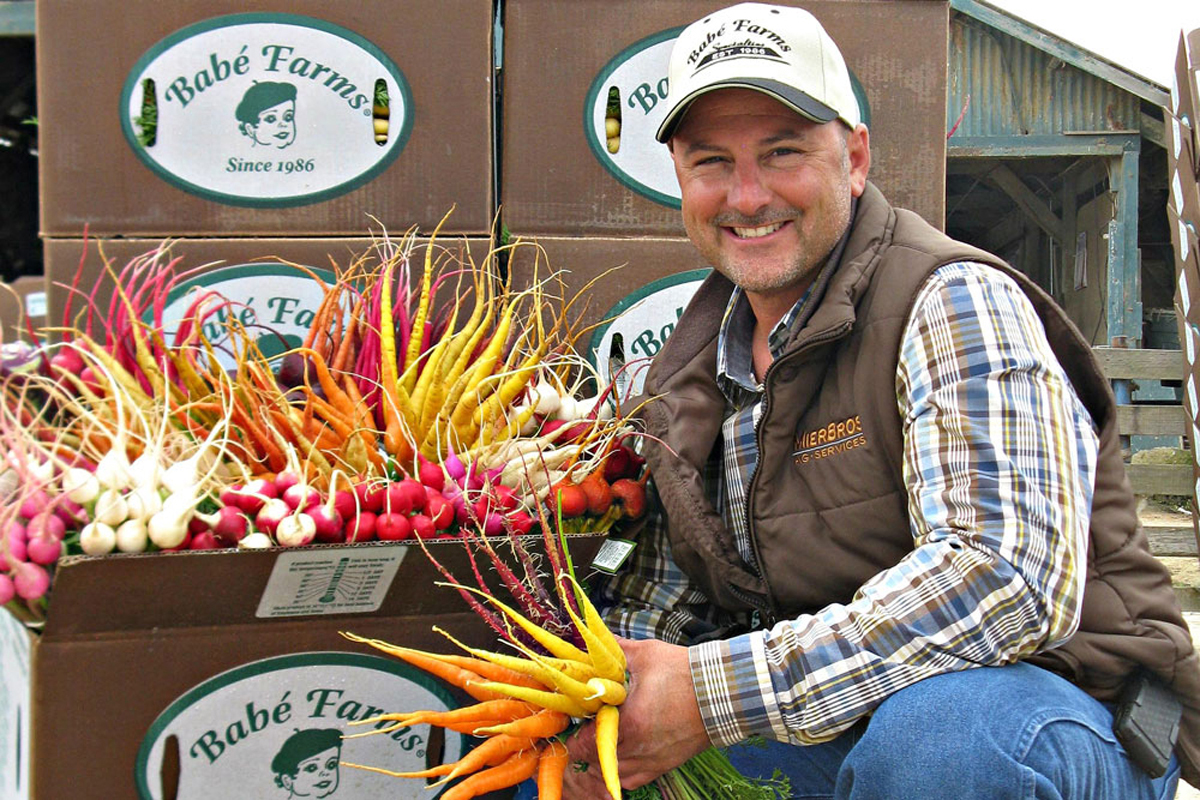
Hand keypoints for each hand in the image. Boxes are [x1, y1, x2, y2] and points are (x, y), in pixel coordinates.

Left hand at [563, 638, 711, 797]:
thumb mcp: (645, 655)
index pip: (584, 743)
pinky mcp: (662, 767)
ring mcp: (650, 763)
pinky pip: (629, 782)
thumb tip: (592, 638)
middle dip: (581, 748)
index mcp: (630, 723)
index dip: (572, 734)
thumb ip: (614, 650)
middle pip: (593, 762)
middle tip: (579, 731)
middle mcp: (637, 750)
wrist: (724, 693)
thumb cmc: (684, 672)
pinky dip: (616, 773)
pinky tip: (612, 759)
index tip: (570, 721)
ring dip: (596, 764)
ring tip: (592, 746)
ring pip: (609, 777)